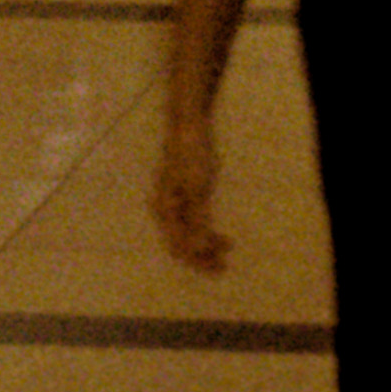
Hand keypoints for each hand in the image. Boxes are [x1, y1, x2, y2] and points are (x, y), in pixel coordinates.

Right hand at [153, 118, 230, 274]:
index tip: (220, 268)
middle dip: (202, 256)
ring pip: (186, 233)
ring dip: (204, 244)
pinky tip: (218, 232)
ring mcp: (171, 200)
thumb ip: (198, 221)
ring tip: (226, 246)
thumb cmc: (192, 155)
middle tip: (225, 264)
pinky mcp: (181, 193)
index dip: (199, 261)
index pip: (179, 247)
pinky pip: (190, 220)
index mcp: (165, 210)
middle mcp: (164, 209)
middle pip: (180, 243)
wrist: (188, 123)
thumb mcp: (199, 189)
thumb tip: (198, 251)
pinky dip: (204, 230)